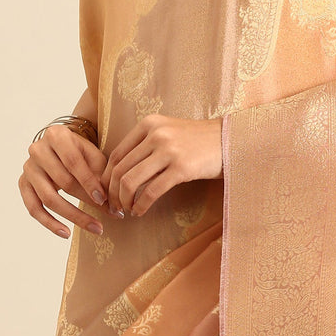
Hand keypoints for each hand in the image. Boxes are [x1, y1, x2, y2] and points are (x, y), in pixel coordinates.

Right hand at [19, 126, 107, 238]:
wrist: (59, 146)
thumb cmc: (80, 151)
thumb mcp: (92, 155)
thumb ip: (101, 175)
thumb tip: (112, 206)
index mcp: (56, 135)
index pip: (74, 162)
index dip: (89, 183)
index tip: (104, 201)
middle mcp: (37, 150)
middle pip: (62, 182)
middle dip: (86, 202)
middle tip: (105, 217)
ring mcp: (28, 168)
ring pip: (48, 198)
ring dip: (72, 216)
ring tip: (93, 228)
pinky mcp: (23, 184)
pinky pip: (34, 208)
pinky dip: (50, 223)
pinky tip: (66, 233)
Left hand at [102, 114, 222, 217]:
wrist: (229, 140)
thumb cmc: (197, 141)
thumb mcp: (168, 132)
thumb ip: (145, 145)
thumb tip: (118, 172)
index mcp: (149, 124)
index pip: (116, 154)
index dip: (106, 177)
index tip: (106, 192)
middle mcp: (156, 134)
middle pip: (120, 169)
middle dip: (112, 193)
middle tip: (113, 207)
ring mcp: (169, 150)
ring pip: (131, 181)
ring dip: (124, 201)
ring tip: (127, 210)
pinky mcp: (182, 168)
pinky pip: (151, 192)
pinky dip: (141, 205)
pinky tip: (141, 211)